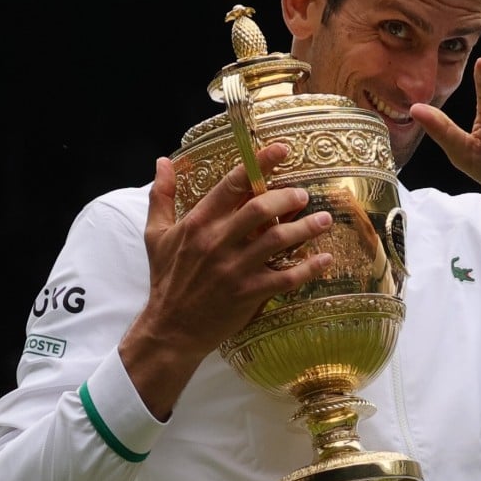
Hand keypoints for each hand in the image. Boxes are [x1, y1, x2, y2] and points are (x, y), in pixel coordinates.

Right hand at [120, 143, 333, 417]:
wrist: (169, 330)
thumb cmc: (166, 280)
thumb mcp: (156, 235)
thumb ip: (161, 196)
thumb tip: (162, 161)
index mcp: (197, 223)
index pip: (231, 184)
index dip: (259, 163)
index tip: (282, 150)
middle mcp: (217, 242)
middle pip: (259, 209)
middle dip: (287, 197)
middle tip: (303, 194)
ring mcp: (234, 269)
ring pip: (277, 240)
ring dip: (305, 227)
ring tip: (323, 220)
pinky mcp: (248, 294)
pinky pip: (286, 277)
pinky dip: (308, 268)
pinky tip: (324, 259)